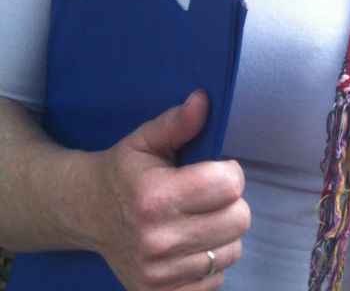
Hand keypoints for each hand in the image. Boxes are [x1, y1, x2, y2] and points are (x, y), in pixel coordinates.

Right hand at [84, 90, 250, 289]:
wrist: (88, 213)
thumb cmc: (125, 172)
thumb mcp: (146, 139)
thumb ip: (178, 122)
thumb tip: (204, 99)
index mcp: (155, 198)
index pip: (228, 185)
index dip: (229, 172)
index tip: (214, 170)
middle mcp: (156, 241)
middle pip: (238, 220)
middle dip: (231, 202)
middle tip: (209, 195)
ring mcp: (158, 275)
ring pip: (231, 251)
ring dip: (222, 233)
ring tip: (198, 219)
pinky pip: (216, 281)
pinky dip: (210, 262)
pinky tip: (190, 244)